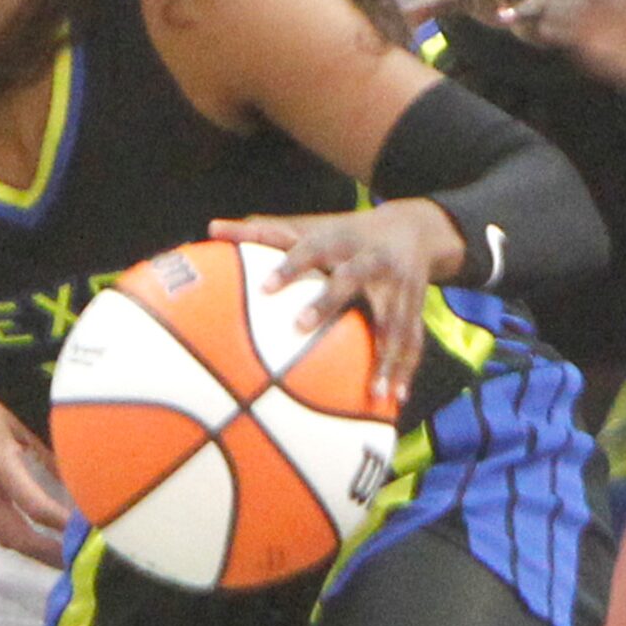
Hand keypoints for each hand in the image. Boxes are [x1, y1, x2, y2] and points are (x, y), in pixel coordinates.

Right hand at [0, 305, 69, 565]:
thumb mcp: (23, 416)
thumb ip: (51, 449)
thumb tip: (84, 478)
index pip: (38, 510)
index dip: (66, 528)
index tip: (94, 535)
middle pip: (17, 538)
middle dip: (49, 556)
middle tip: (81, 564)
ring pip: (6, 534)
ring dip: (35, 548)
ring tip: (66, 555)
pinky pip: (0, 521)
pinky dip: (23, 532)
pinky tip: (44, 531)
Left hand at [210, 201, 462, 405]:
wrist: (413, 227)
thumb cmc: (343, 233)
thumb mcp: (309, 226)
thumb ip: (262, 231)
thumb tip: (210, 229)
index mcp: (340, 238)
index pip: (310, 247)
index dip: (289, 266)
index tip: (264, 288)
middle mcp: (371, 258)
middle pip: (349, 278)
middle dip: (326, 301)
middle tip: (298, 328)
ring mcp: (398, 283)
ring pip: (392, 318)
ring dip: (384, 355)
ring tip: (374, 391)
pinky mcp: (415, 305)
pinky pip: (413, 340)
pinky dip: (405, 369)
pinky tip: (394, 399)